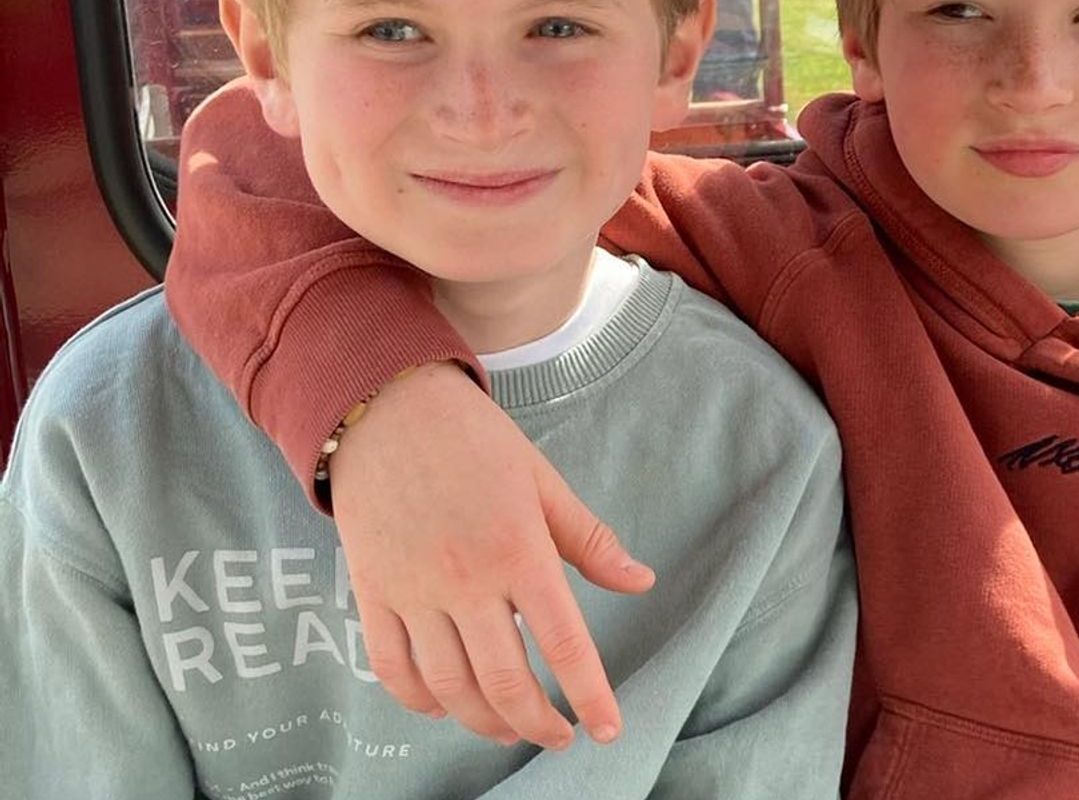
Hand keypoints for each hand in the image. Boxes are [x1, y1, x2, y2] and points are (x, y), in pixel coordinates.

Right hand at [328, 362, 654, 747]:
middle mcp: (465, 580)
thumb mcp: (543, 481)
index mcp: (519, 550)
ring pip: (449, 687)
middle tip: (559, 736)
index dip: (590, 696)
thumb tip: (642, 581)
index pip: (564, 644)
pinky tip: (446, 707)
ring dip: (484, 722)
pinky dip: (421, 701)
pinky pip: (393, 668)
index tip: (608, 730)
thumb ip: (590, 540)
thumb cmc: (474, 441)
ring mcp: (412, 591)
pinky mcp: (372, 592)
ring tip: (511, 728)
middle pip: (504, 683)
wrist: (385, 406)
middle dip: (538, 724)